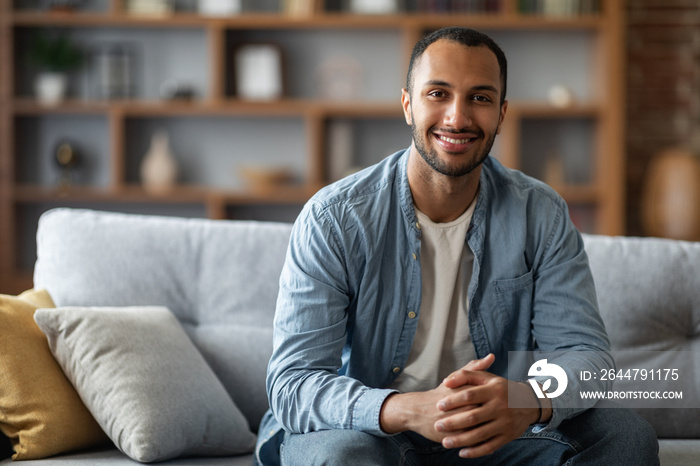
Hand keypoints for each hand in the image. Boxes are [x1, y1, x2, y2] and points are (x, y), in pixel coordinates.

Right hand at [379, 354, 495, 441]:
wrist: (418, 410)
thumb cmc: (440, 393)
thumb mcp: (456, 377)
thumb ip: (475, 368)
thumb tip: (491, 357)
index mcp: (465, 392)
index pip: (488, 397)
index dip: (498, 401)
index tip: (504, 402)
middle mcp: (460, 407)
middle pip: (485, 414)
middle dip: (495, 417)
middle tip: (503, 417)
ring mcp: (456, 424)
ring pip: (479, 430)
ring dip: (489, 431)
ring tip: (496, 428)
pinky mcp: (451, 436)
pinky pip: (471, 442)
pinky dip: (481, 442)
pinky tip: (488, 439)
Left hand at [435, 370, 540, 457]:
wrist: (529, 402)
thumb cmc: (501, 388)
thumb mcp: (487, 377)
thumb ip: (466, 375)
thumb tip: (446, 381)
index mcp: (494, 390)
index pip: (470, 395)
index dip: (453, 400)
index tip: (439, 405)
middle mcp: (500, 407)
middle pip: (473, 417)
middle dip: (453, 423)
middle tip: (437, 425)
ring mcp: (505, 423)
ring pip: (480, 434)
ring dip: (461, 440)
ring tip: (445, 442)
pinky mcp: (507, 436)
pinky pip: (490, 446)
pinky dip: (475, 451)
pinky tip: (462, 452)